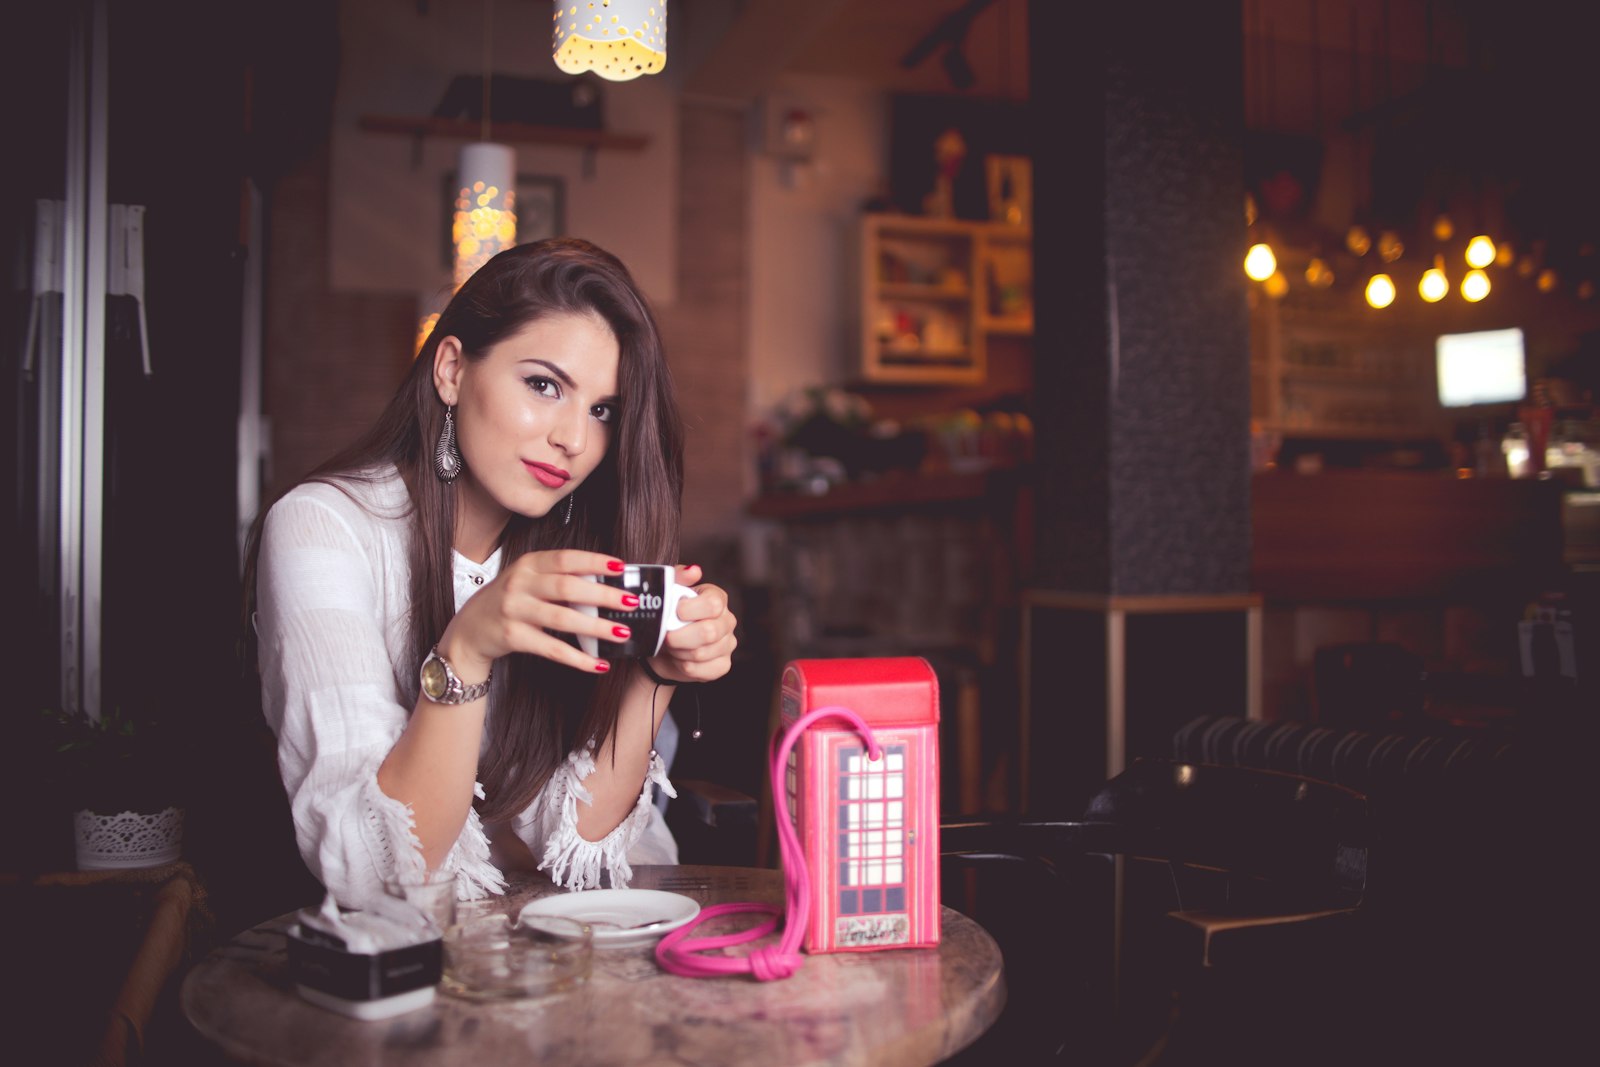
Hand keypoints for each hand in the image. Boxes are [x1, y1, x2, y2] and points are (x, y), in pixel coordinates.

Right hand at [436, 549, 633, 676]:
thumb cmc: (508, 601)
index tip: (622, 566)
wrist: (469, 630)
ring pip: (562, 618)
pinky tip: (598, 664)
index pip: (565, 558)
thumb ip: (558, 578)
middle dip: (603, 594)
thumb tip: (606, 583)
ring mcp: (514, 610)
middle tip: (630, 602)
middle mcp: (520, 584)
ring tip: (622, 633)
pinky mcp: (512, 637)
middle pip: (567, 587)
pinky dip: (578, 658)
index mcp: (529, 564)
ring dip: (596, 626)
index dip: (594, 561)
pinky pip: (551, 649)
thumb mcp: (528, 581)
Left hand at [645, 565, 737, 683]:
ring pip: (702, 653)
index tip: (674, 612)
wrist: (661, 647)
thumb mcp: (667, 591)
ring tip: (671, 645)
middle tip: (666, 635)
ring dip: (679, 651)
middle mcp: (727, 620)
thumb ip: (678, 577)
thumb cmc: (667, 615)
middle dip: (680, 637)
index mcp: (717, 598)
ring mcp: (728, 644)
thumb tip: (694, 571)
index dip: (690, 610)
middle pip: (709, 632)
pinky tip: (680, 658)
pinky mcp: (722, 665)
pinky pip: (702, 670)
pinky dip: (684, 666)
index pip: (714, 604)